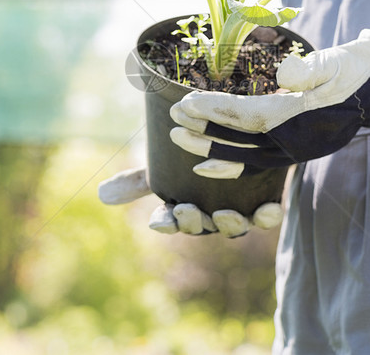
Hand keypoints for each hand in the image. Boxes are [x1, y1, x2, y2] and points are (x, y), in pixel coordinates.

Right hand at [97, 167, 283, 237]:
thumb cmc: (198, 157)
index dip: (165, 223)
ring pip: (233, 226)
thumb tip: (100, 194)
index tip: (159, 220)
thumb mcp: (165, 164)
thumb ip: (138, 179)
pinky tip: (266, 208)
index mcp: (185, 207)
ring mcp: (240, 210)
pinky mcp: (266, 200)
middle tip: (186, 210)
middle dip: (193, 222)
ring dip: (227, 224)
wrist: (241, 142)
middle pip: (201, 226)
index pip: (170, 221)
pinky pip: (268, 216)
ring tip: (223, 214)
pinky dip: (267, 215)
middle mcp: (211, 214)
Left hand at [169, 29, 369, 178]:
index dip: (214, 111)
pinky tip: (208, 162)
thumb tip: (284, 74)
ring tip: (180, 141)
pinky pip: (257, 161)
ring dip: (211, 148)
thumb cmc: (356, 66)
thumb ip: (311, 68)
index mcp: (303, 119)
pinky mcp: (295, 147)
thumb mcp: (338, 60)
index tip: (184, 103)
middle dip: (204, 133)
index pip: (249, 117)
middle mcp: (297, 141)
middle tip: (171, 124)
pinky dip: (231, 164)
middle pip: (240, 141)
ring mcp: (296, 148)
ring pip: (245, 156)